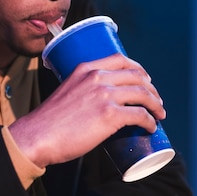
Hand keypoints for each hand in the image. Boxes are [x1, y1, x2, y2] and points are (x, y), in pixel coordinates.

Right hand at [9, 53, 165, 167]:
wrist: (37, 136)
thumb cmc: (48, 121)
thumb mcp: (66, 92)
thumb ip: (81, 91)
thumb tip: (95, 105)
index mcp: (85, 69)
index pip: (120, 59)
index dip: (138, 68)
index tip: (145, 79)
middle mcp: (97, 77)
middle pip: (136, 76)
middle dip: (151, 88)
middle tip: (155, 100)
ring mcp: (104, 95)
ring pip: (142, 94)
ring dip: (155, 104)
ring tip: (159, 114)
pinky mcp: (110, 115)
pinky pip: (140, 115)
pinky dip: (150, 121)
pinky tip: (151, 126)